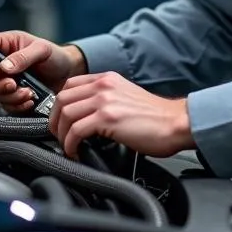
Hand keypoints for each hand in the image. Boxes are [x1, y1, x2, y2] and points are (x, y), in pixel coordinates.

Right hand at [0, 30, 85, 112]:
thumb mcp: (43, 50)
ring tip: (28, 93)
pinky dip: (16, 105)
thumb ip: (24, 56)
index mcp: (4, 44)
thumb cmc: (56, 55)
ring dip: (8, 97)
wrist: (69, 74)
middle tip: (13, 85)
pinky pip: (5, 105)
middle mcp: (0, 62)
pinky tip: (29, 100)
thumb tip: (5, 66)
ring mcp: (5, 80)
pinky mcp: (12, 96)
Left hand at [49, 72, 193, 158]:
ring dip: (61, 134)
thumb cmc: (157, 118)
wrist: (177, 123)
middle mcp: (104, 86)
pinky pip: (76, 130)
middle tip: (58, 136)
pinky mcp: (108, 118)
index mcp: (107, 80)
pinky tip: (76, 152)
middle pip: (62, 98)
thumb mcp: (126, 98)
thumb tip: (87, 119)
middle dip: (54, 120)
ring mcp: (105, 100)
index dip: (59, 104)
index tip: (59, 120)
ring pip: (65, 113)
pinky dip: (70, 144)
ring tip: (67, 147)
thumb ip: (107, 101)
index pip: (69, 85)